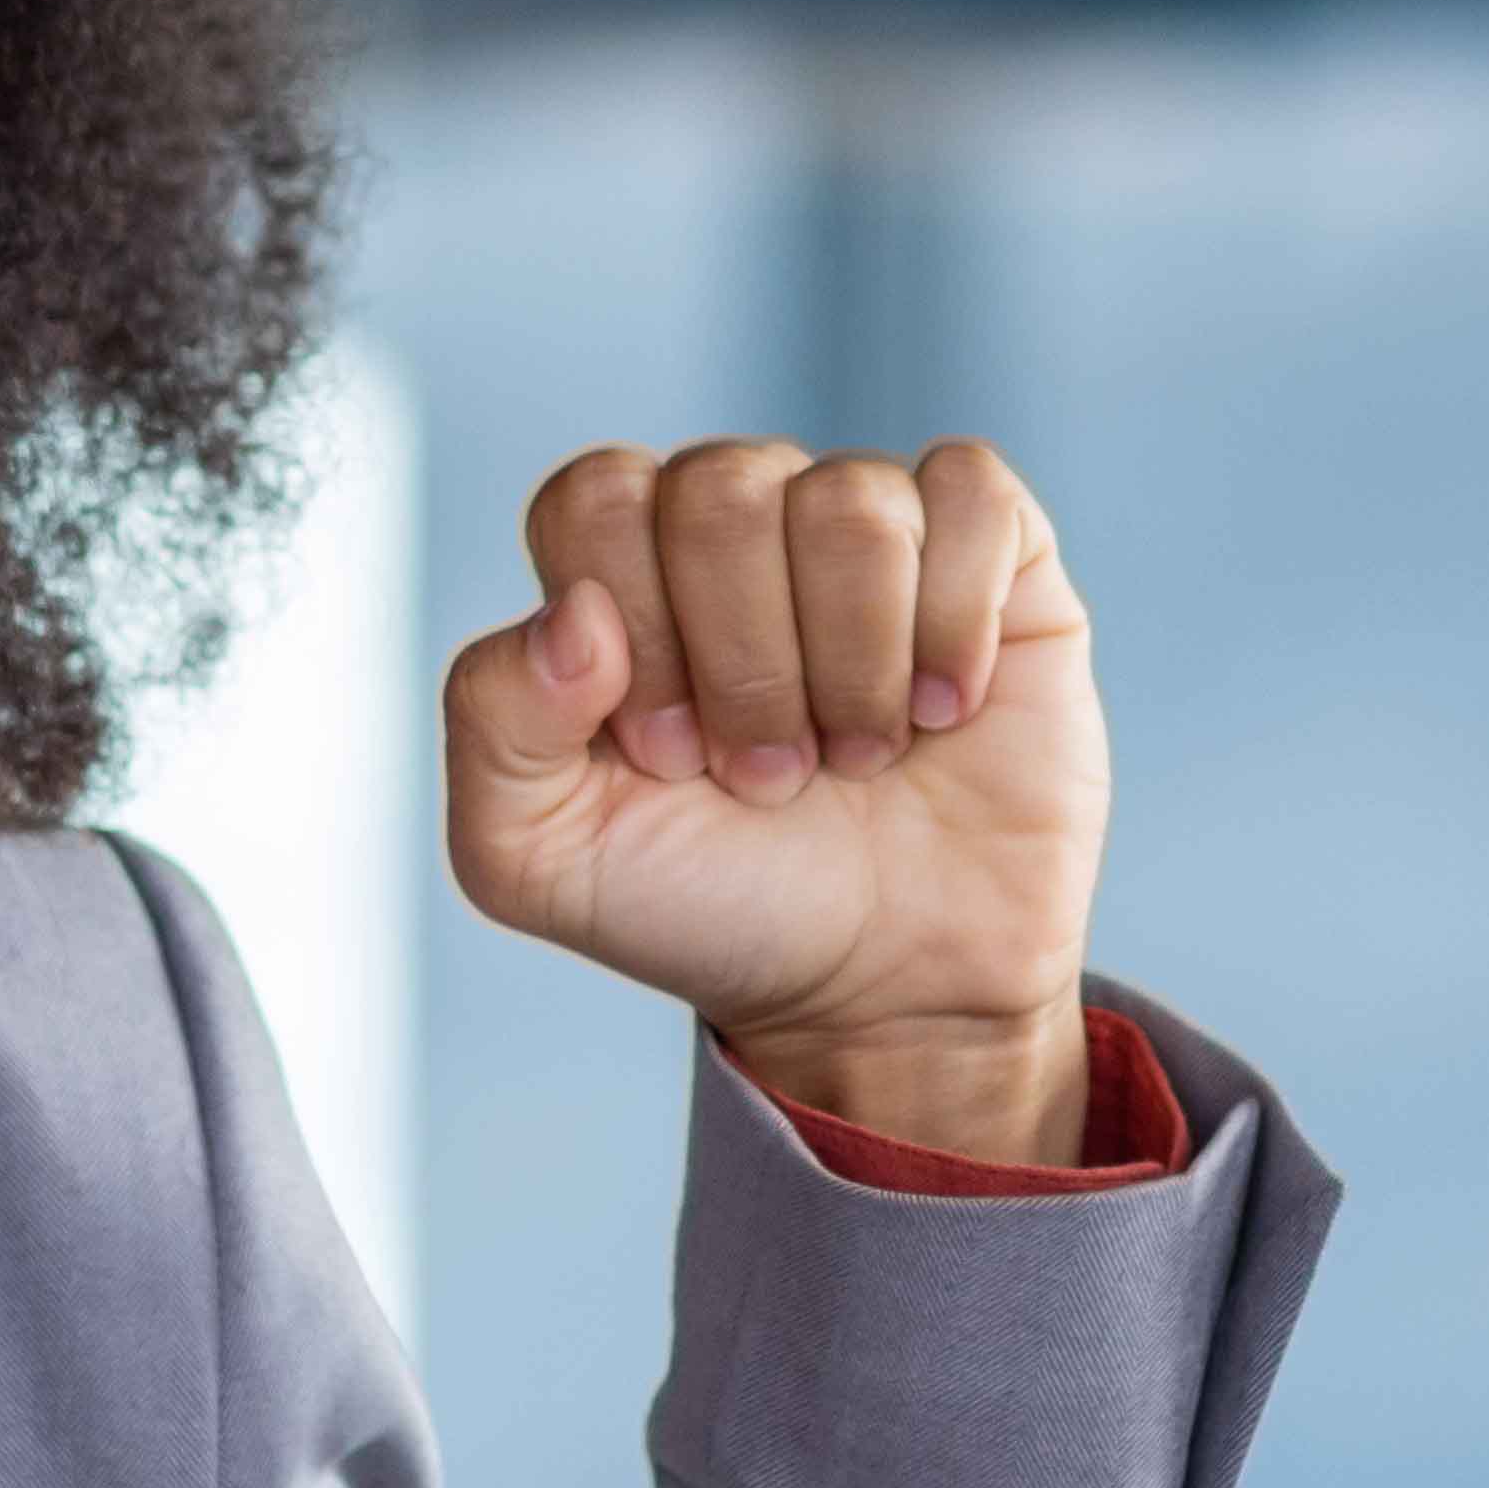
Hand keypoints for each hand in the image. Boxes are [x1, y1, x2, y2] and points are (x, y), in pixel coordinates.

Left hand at [440, 436, 1108, 1165]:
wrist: (886, 997)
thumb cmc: (713, 909)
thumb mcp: (538, 857)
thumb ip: (492, 722)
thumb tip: (573, 611)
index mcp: (621, 571)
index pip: (599, 497)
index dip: (636, 630)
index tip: (669, 757)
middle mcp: (742, 527)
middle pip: (722, 490)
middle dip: (746, 665)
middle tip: (768, 773)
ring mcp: (869, 531)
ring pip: (850, 502)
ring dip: (852, 666)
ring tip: (857, 756)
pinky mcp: (996, 552)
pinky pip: (969, 491)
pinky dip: (953, 621)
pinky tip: (943, 709)